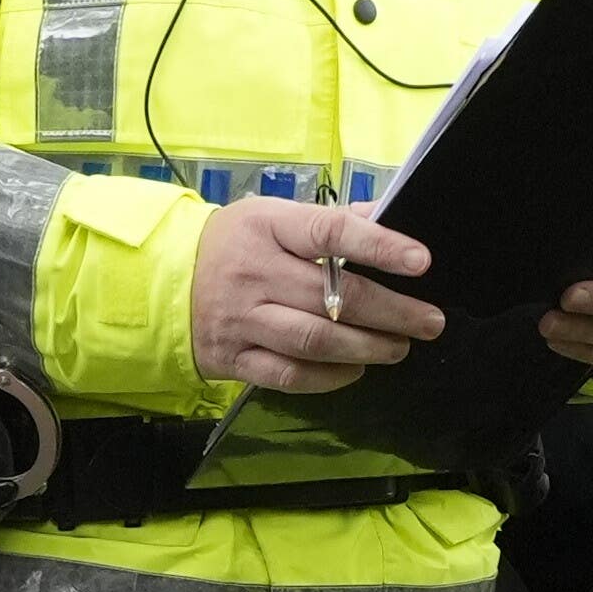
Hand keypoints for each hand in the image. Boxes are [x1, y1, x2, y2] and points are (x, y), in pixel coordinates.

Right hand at [194, 193, 445, 388]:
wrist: (164, 281)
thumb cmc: (233, 244)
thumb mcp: (273, 215)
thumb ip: (331, 219)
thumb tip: (387, 214)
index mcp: (268, 227)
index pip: (331, 232)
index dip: (379, 246)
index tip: (420, 261)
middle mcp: (254, 273)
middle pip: (333, 296)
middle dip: (391, 312)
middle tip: (428, 321)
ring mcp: (242, 319)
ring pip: (314, 340)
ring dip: (366, 347)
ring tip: (398, 347)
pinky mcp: (234, 358)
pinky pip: (289, 375)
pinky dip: (329, 377)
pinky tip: (356, 369)